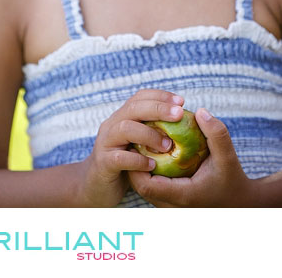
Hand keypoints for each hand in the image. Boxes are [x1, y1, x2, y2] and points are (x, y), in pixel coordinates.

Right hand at [76, 89, 185, 206]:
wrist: (94, 186)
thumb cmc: (125, 163)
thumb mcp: (139, 143)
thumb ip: (155, 130)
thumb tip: (187, 121)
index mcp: (122, 117)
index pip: (140, 97)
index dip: (161, 96)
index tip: (181, 102)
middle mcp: (112, 125)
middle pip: (134, 107)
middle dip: (158, 108)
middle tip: (179, 114)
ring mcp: (105, 143)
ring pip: (125, 128)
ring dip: (149, 134)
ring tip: (168, 144)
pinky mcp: (102, 163)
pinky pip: (119, 158)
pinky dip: (137, 160)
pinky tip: (152, 165)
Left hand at [129, 108, 254, 206]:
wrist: (238, 202)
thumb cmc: (232, 179)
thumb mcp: (227, 156)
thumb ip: (216, 134)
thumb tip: (199, 111)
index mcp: (182, 195)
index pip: (146, 184)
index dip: (136, 164)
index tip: (138, 142)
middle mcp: (172, 206)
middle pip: (140, 187)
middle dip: (135, 164)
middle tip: (136, 140)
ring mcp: (170, 207)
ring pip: (144, 189)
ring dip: (141, 169)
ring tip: (143, 145)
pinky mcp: (171, 204)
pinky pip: (153, 189)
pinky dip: (150, 174)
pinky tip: (155, 155)